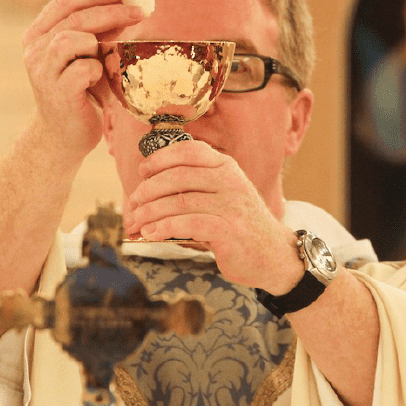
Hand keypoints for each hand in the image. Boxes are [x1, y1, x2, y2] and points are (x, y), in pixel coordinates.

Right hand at [22, 0, 143, 163]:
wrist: (64, 136)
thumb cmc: (80, 93)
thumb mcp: (86, 56)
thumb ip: (96, 33)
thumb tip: (126, 6)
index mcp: (39, 34)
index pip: (65, 1)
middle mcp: (35, 50)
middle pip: (74, 17)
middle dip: (110, 11)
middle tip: (138, 12)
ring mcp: (43, 71)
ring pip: (71, 39)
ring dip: (98, 42)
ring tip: (110, 55)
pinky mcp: (57, 92)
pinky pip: (83, 69)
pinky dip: (97, 70)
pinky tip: (99, 81)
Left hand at [122, 141, 303, 294]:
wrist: (273, 255)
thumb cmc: (238, 225)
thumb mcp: (222, 195)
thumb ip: (194, 186)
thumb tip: (145, 189)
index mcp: (226, 167)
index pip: (188, 151)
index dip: (160, 159)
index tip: (142, 172)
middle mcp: (230, 181)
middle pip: (177, 177)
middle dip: (147, 191)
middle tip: (131, 206)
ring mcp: (231, 205)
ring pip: (179, 201)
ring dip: (150, 213)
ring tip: (134, 223)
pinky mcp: (229, 230)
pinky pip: (189, 224)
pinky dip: (164, 228)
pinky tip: (151, 233)